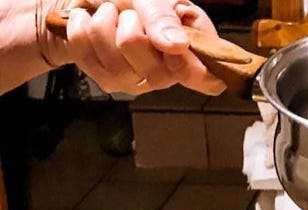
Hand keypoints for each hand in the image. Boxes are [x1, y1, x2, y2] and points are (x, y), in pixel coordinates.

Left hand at [46, 0, 224, 94]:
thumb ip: (163, 16)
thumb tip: (176, 46)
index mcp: (189, 50)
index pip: (209, 80)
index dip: (197, 71)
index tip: (177, 46)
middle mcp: (166, 73)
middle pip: (156, 73)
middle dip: (133, 29)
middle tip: (130, 13)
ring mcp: (136, 81)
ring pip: (118, 64)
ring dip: (104, 23)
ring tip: (109, 12)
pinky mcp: (106, 80)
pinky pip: (88, 59)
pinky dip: (82, 28)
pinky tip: (88, 19)